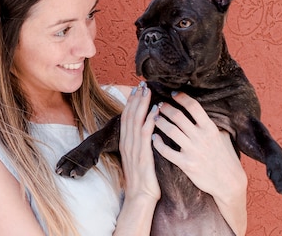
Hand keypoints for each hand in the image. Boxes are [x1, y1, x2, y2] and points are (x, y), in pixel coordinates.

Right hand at [119, 82, 159, 201]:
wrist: (140, 197)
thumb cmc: (143, 180)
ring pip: (136, 121)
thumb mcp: (137, 158)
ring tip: (148, 91)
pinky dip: (150, 120)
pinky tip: (155, 110)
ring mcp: (133, 149)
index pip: (126, 117)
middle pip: (129, 115)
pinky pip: (145, 134)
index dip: (131, 102)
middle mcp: (127, 143)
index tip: (136, 90)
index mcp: (126, 143)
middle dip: (136, 98)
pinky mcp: (142, 155)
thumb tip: (145, 132)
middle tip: (141, 84)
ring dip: (142, 104)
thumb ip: (139, 144)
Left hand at [151, 92, 246, 198]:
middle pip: (178, 116)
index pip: (194, 107)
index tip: (173, 93)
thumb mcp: (222, 137)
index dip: (182, 97)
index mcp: (210, 128)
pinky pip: (166, 151)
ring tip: (154, 118)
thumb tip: (198, 110)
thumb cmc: (225, 158)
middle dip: (165, 108)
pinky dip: (157, 143)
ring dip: (159, 122)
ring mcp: (193, 151)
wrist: (229, 183)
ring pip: (170, 130)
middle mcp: (201, 137)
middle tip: (159, 105)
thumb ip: (210, 124)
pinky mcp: (186, 164)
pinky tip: (153, 138)